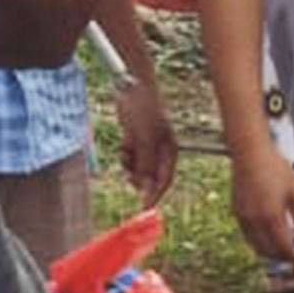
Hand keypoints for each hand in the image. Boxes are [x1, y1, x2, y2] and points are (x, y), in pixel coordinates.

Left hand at [115, 79, 180, 208]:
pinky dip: (125, 154)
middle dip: (139, 177)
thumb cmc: (142, 108)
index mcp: (170, 151)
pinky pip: (131, 157)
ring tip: (125, 151)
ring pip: (139, 167)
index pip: (165, 180)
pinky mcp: (137, 139)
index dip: (154, 195)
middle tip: (128, 175)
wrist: (131, 84)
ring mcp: (149, 145)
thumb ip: (145, 163)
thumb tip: (145, 188)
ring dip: (130, 165)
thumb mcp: (143, 138)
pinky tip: (124, 142)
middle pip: (151, 176)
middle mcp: (161, 150)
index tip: (142, 207)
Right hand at [230, 140, 293, 269]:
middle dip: (284, 258)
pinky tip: (270, 233)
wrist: (250, 153)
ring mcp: (243, 217)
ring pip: (256, 246)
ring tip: (285, 247)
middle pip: (269, 252)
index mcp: (272, 217)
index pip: (284, 249)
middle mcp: (255, 221)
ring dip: (271, 251)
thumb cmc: (274, 168)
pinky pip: (249, 235)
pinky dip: (260, 241)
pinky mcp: (237, 212)